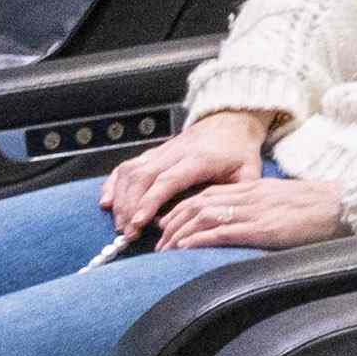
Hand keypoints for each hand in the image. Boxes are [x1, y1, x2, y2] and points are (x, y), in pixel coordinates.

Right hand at [97, 114, 274, 231]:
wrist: (231, 122)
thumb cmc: (240, 151)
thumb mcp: (249, 172)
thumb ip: (237, 195)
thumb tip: (224, 220)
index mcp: (198, 159)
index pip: (167, 180)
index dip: (150, 201)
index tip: (139, 222)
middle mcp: (175, 152)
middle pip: (142, 177)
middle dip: (130, 206)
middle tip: (127, 232)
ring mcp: (161, 151)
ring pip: (131, 170)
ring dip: (120, 197)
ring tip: (120, 224)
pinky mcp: (153, 153)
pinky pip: (127, 165)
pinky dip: (113, 183)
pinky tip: (107, 201)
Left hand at [155, 169, 344, 248]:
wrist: (337, 205)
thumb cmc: (314, 207)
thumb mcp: (280, 200)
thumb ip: (258, 207)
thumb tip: (241, 223)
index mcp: (249, 189)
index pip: (204, 196)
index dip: (180, 210)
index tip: (166, 225)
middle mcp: (245, 197)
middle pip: (196, 204)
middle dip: (172, 223)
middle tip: (157, 241)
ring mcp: (251, 212)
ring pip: (203, 217)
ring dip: (179, 234)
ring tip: (164, 250)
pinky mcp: (260, 228)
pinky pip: (222, 231)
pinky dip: (199, 239)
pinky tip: (184, 248)